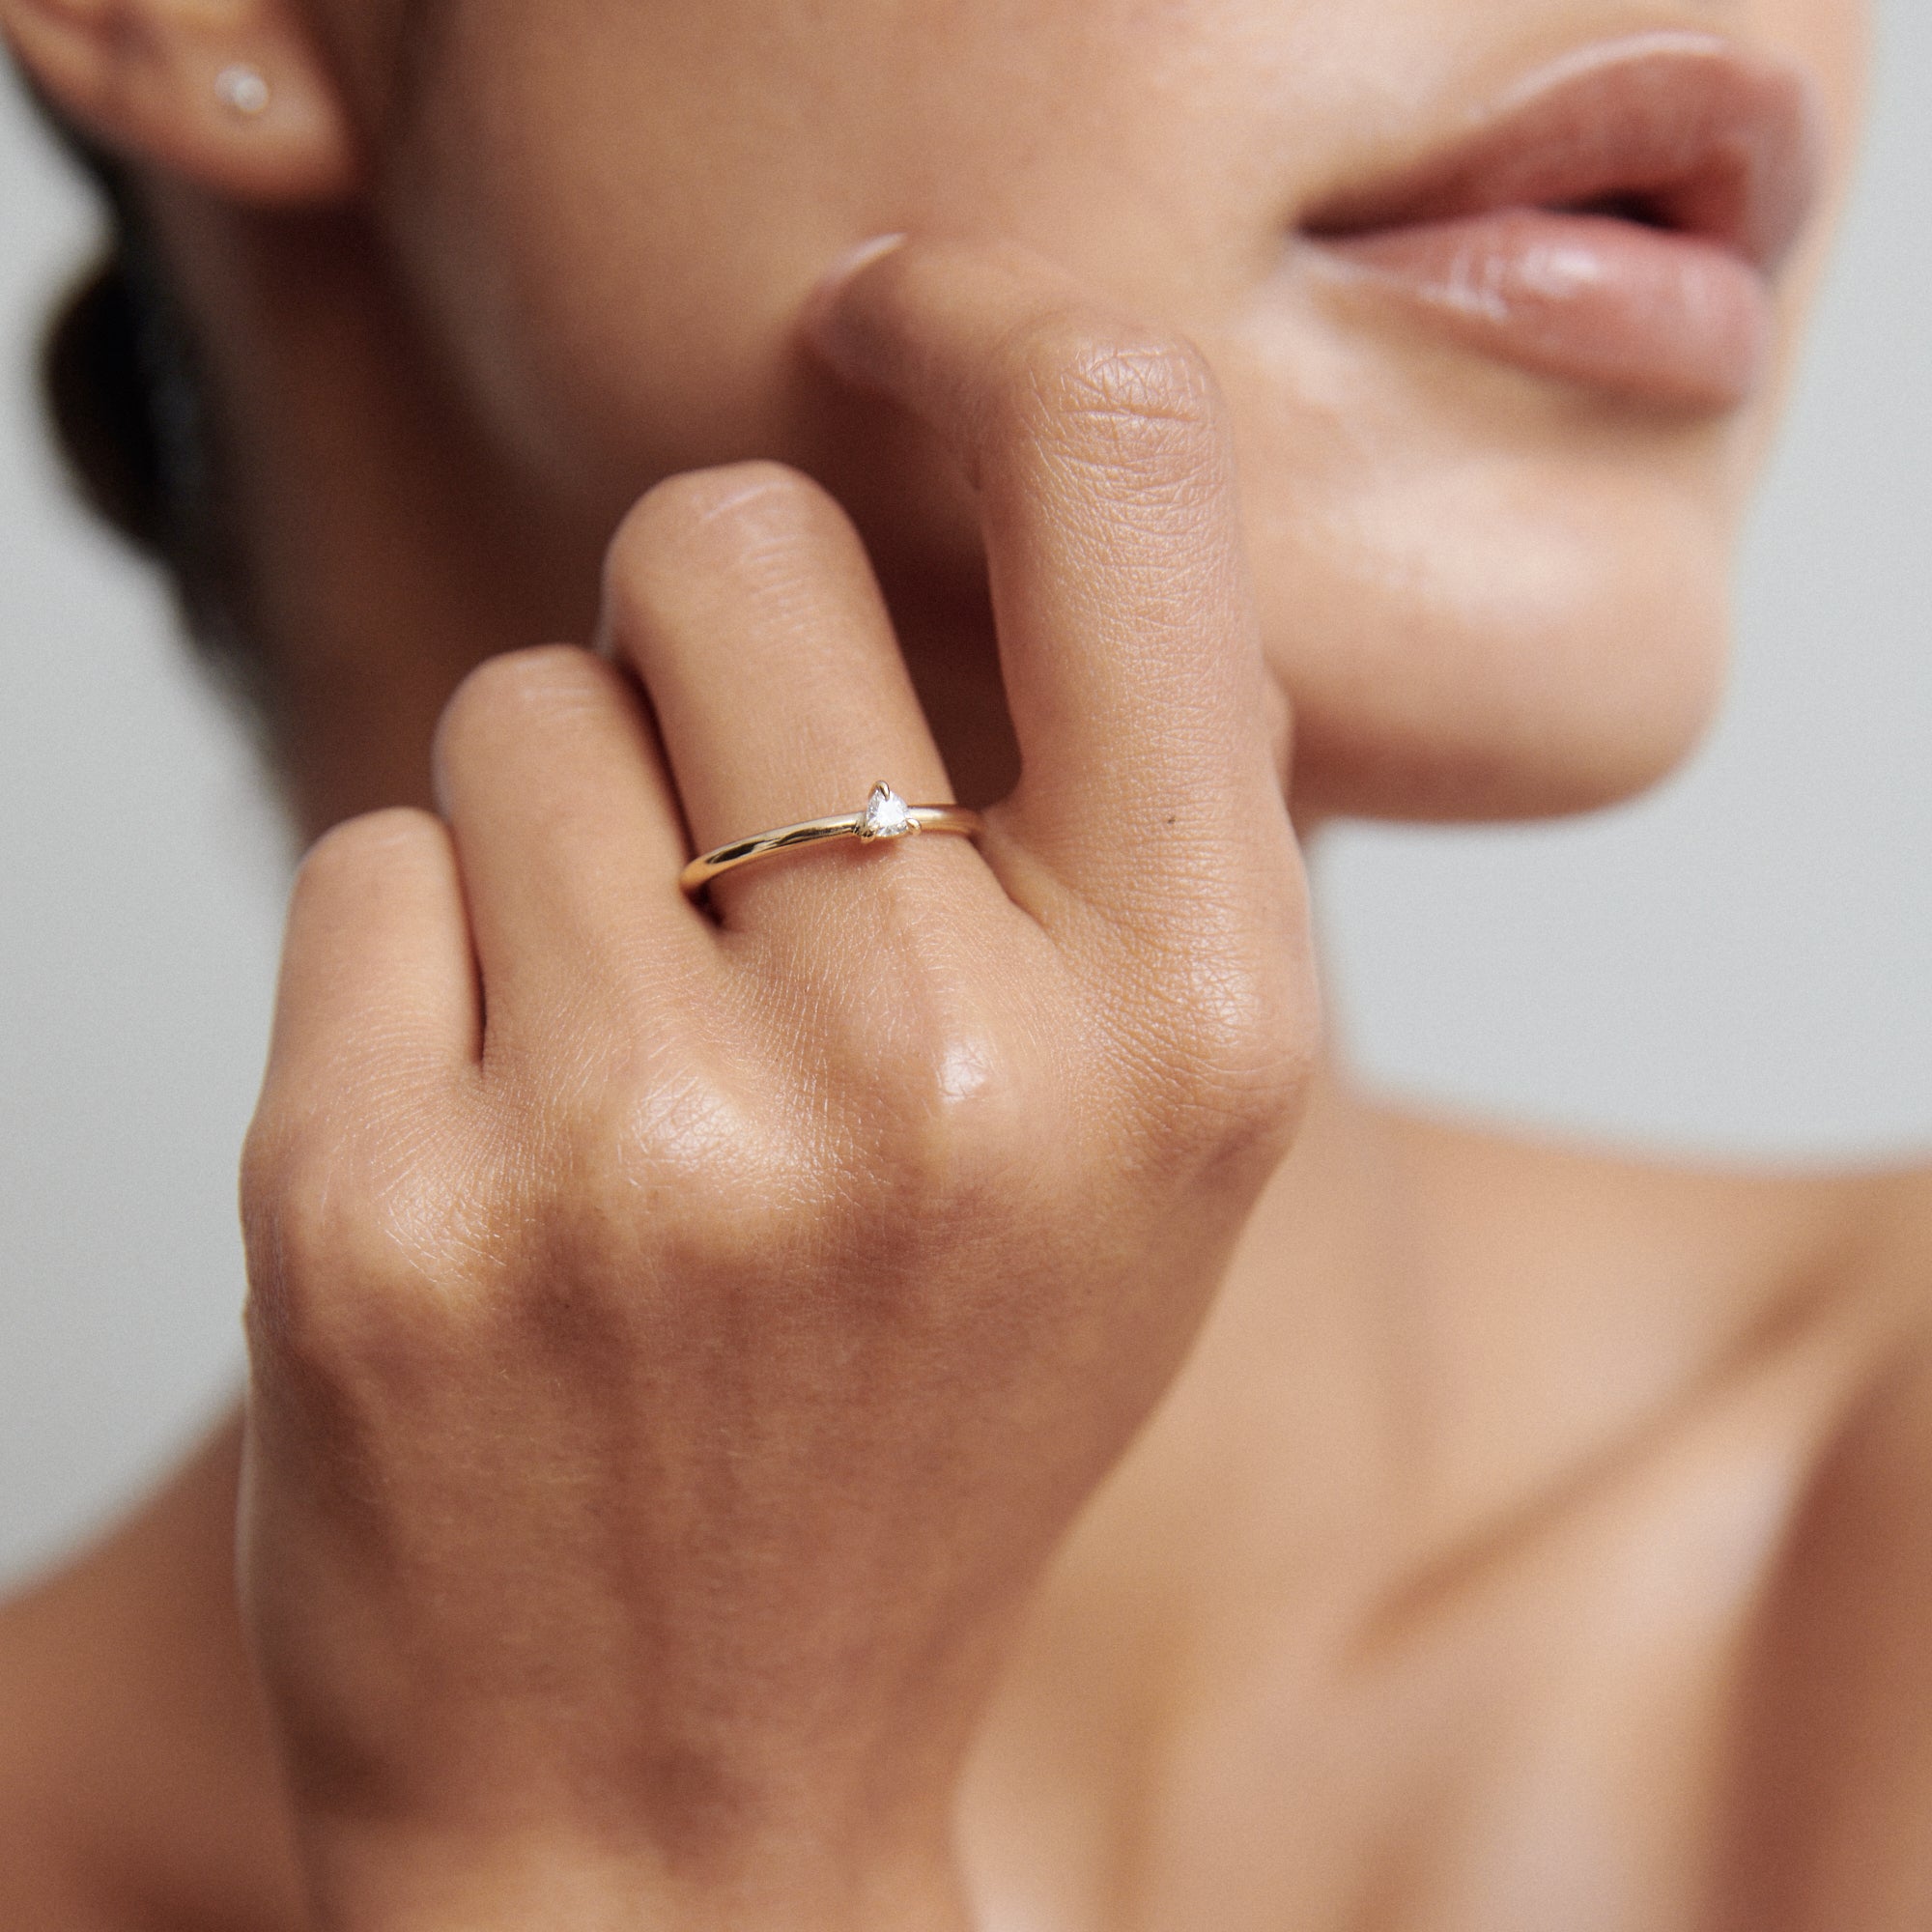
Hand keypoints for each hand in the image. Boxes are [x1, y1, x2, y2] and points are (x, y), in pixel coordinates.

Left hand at [236, 238, 1317, 1931]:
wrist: (684, 1789)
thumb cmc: (926, 1424)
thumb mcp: (1147, 1136)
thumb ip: (1115, 804)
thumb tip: (970, 473)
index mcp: (1200, 1023)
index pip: (1120, 479)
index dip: (986, 339)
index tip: (890, 335)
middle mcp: (947, 1068)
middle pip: (723, 541)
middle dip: (705, 637)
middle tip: (740, 844)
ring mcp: (652, 1147)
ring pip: (515, 707)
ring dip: (561, 835)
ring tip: (636, 1066)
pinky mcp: (387, 1206)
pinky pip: (368, 865)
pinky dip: (421, 966)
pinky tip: (507, 1154)